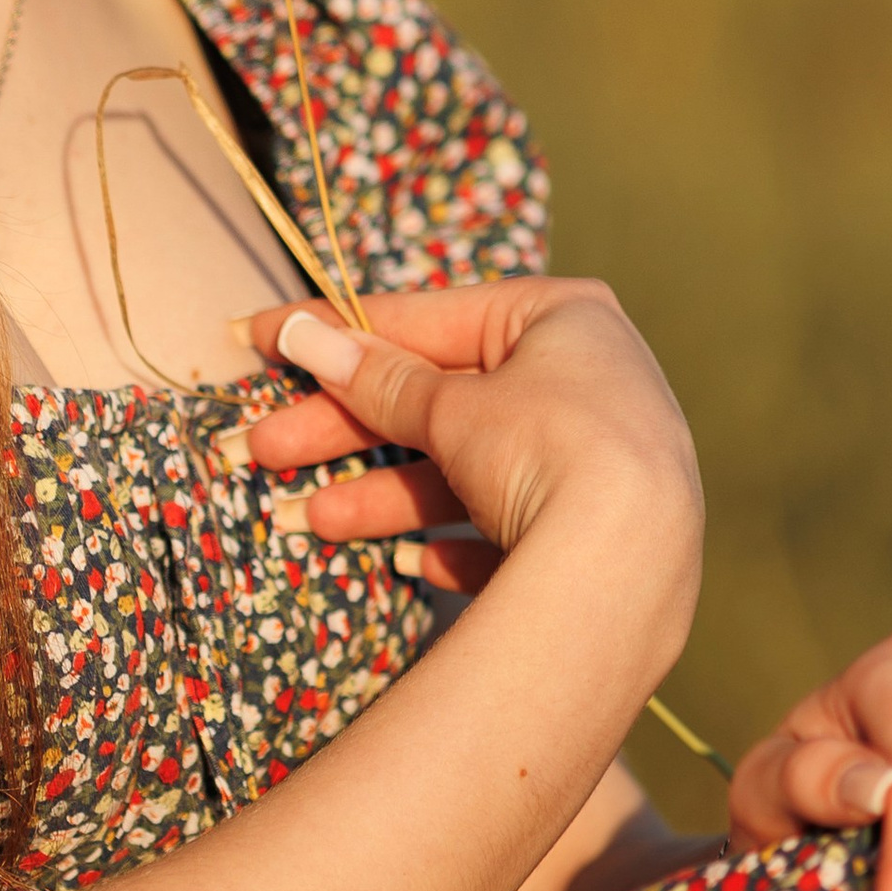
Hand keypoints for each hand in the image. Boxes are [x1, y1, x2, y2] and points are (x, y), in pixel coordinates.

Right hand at [235, 277, 702, 623]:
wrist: (632, 571)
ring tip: (303, 519)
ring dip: (379, 496)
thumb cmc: (547, 450)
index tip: (261, 337)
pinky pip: (506, 531)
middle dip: (343, 430)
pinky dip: (451, 544)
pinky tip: (410, 566)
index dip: (337, 332)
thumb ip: (377, 377)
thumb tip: (303, 332)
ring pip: (461, 471)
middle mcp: (588, 383)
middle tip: (259, 448)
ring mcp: (596, 464)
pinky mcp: (595, 540)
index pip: (427, 318)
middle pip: (438, 400)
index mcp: (563, 320)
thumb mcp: (450, 407)